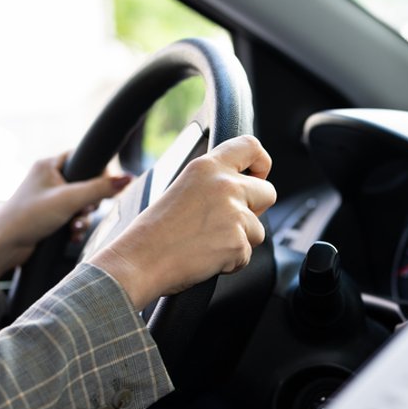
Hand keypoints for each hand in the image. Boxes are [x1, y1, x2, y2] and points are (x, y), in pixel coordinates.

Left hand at [0, 153, 131, 278]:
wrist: (3, 245)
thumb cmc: (28, 216)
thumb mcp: (70, 200)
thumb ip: (101, 188)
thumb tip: (127, 178)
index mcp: (49, 165)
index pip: (83, 157)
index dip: (98, 172)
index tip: (105, 187)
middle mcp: (48, 179)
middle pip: (85, 184)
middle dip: (89, 203)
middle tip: (84, 210)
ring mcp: (47, 199)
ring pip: (79, 204)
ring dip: (82, 218)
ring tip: (75, 227)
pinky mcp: (47, 217)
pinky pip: (71, 218)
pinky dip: (74, 227)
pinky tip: (71, 236)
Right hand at [89, 135, 275, 308]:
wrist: (139, 260)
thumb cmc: (153, 231)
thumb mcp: (181, 188)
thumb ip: (212, 184)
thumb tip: (238, 191)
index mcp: (207, 167)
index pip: (251, 147)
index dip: (261, 164)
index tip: (257, 177)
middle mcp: (225, 185)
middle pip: (268, 192)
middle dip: (255, 210)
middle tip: (229, 222)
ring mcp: (234, 214)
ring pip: (258, 229)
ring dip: (240, 240)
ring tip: (207, 243)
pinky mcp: (237, 242)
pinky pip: (247, 255)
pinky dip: (231, 261)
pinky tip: (205, 258)